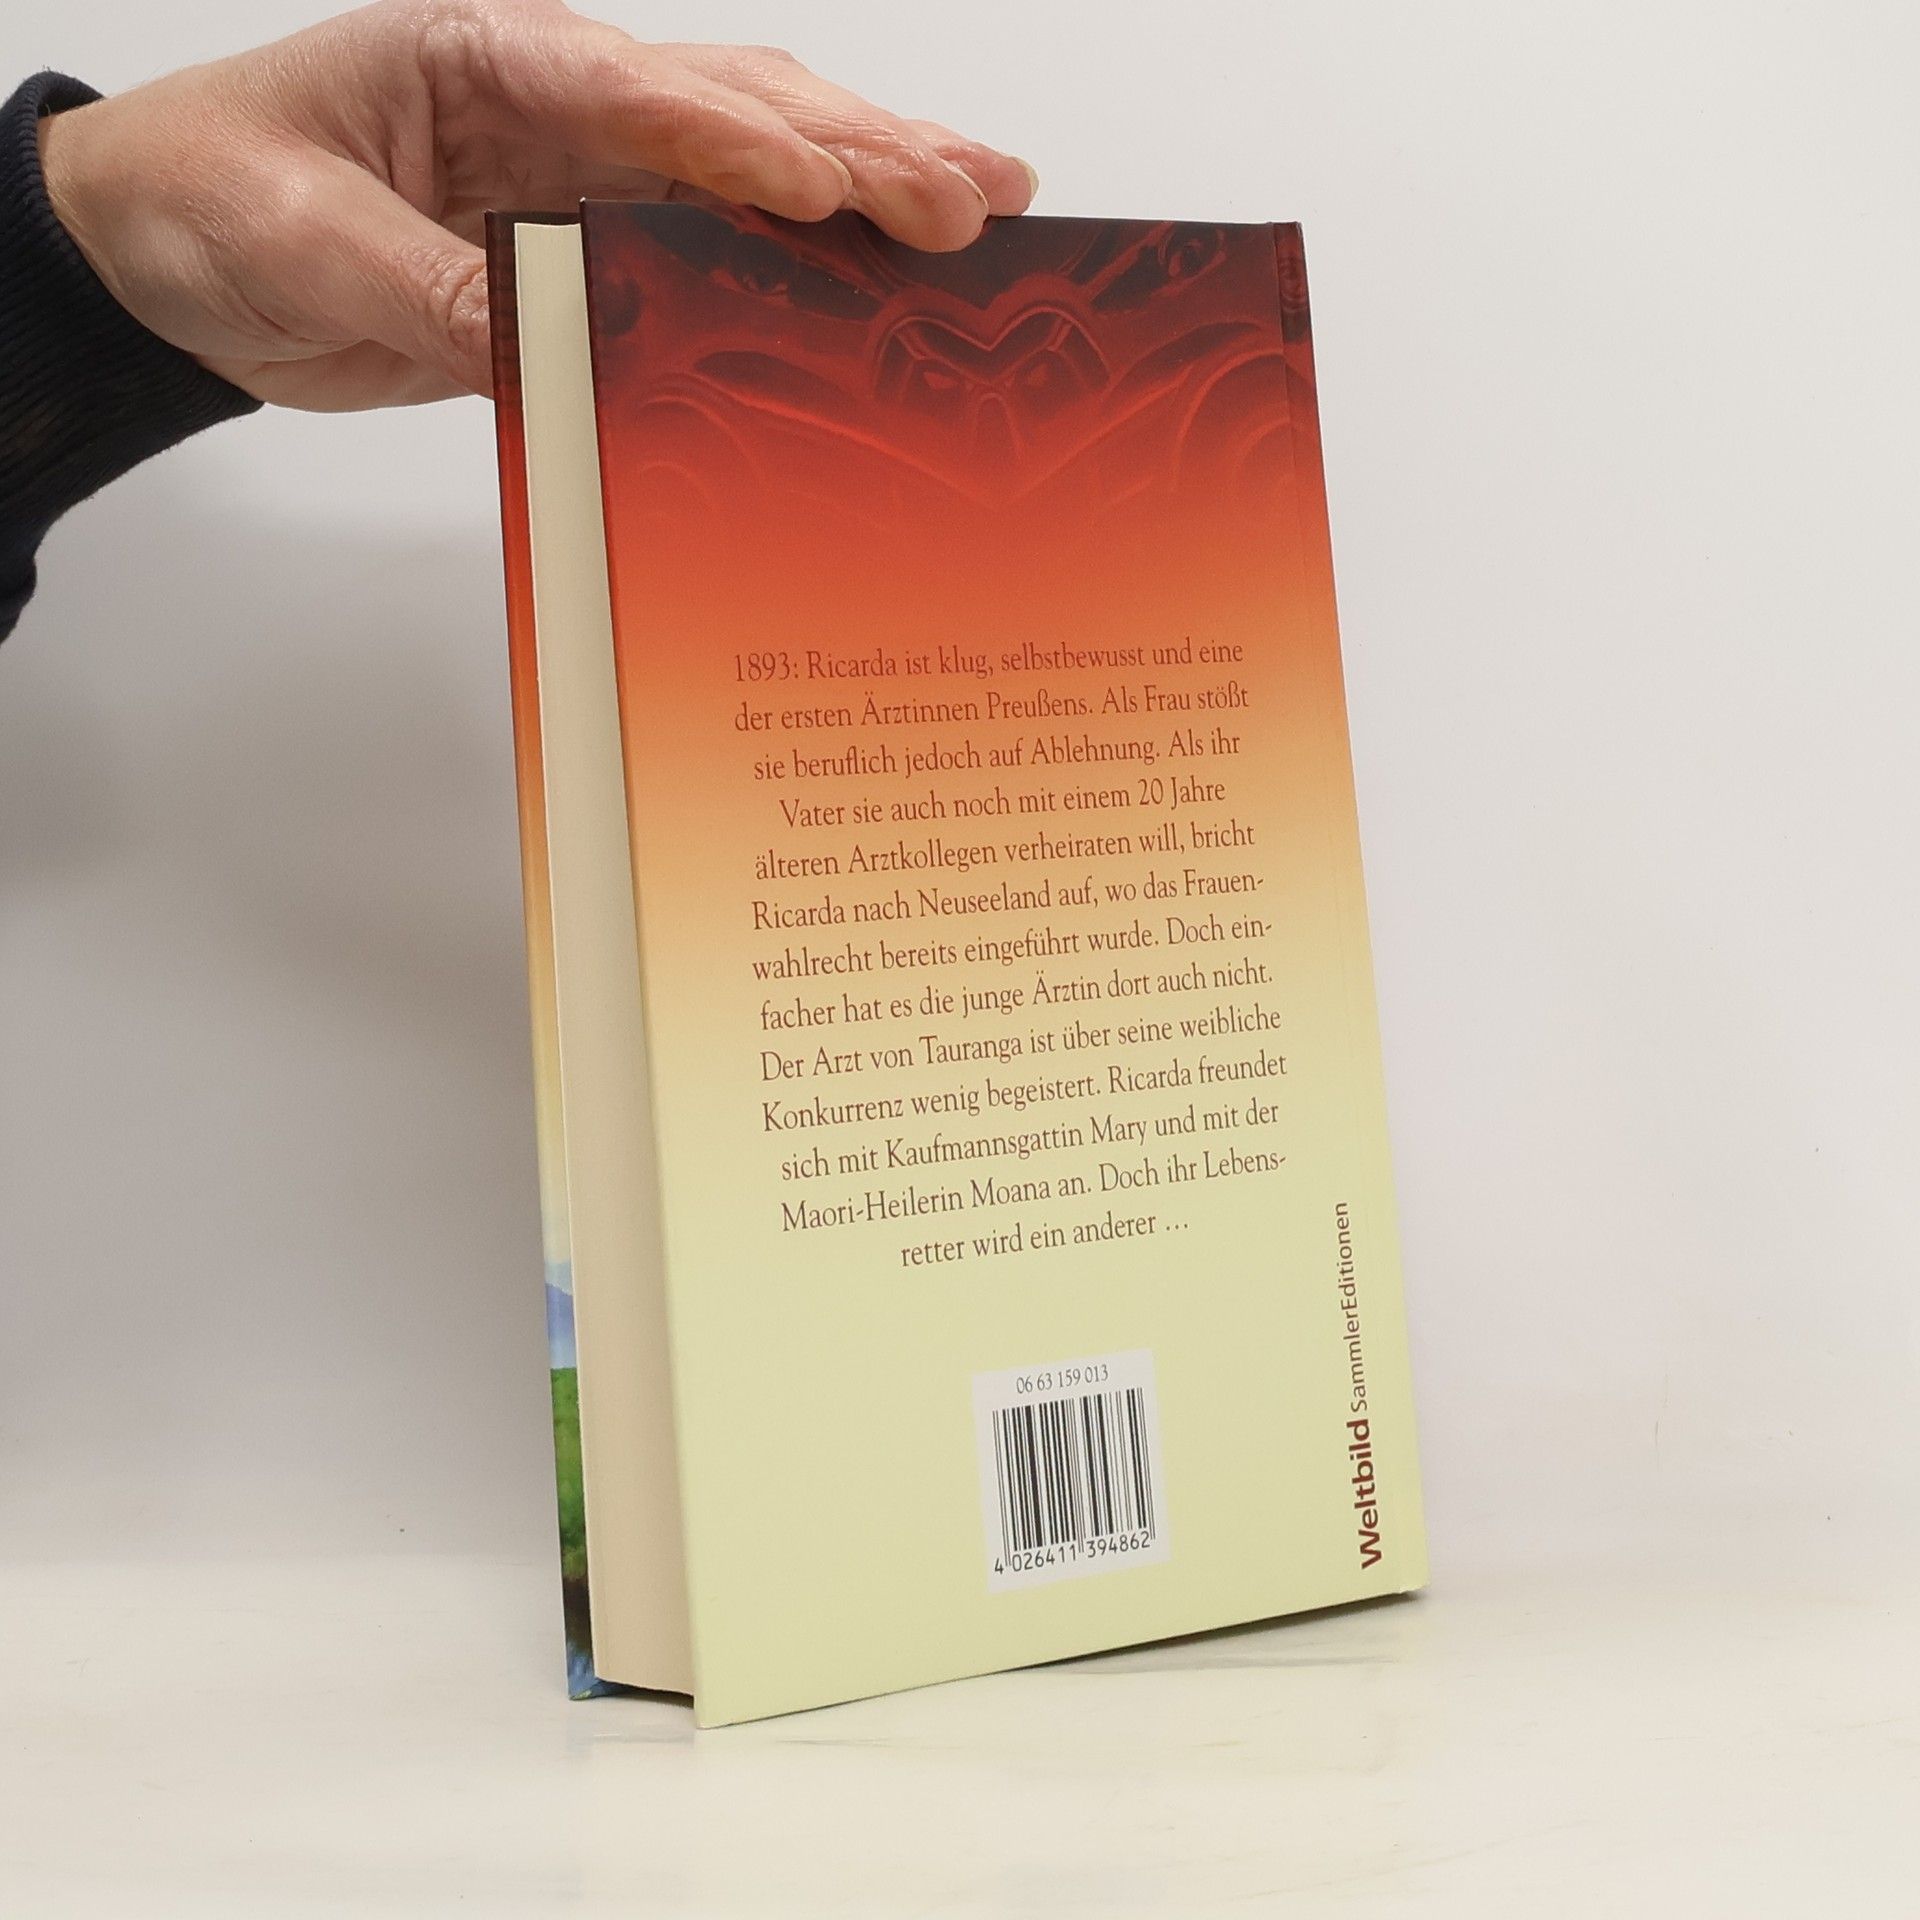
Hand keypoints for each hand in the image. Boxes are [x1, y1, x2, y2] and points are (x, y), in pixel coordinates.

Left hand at [36, 0, 1036, 411]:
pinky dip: (811, 261)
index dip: (742, 140)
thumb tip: (540, 344)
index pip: (639, 95)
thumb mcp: (298, 237)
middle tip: (974, 195)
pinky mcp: (595, 251)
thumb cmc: (213, 196)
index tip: (830, 191)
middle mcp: (561, 108)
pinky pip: (720, 251)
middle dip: (864, 150)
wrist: (174, 252)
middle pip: (739, 113)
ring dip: (871, 186)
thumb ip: (422, 285)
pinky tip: (880, 274)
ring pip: (757, 168)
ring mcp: (590, 178)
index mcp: (489, 63)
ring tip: (984, 205)